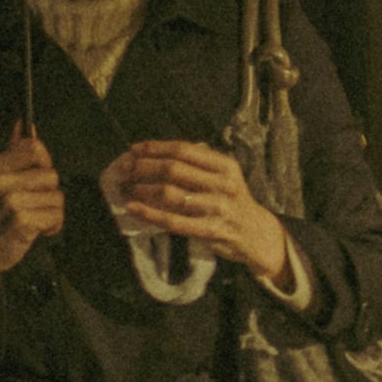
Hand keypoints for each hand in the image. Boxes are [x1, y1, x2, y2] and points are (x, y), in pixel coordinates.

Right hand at [0, 124, 64, 292]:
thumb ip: (14, 151)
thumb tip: (25, 123)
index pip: (35, 148)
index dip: (43, 164)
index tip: (35, 180)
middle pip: (51, 175)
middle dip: (48, 193)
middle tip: (31, 206)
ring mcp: (9, 202)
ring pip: (57, 197)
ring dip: (51, 212)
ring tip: (33, 219)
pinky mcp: (21, 223)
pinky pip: (56, 216)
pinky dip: (52, 226)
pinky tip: (36, 232)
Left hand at [107, 141, 296, 293]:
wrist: (256, 233)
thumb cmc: (232, 200)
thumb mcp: (225, 175)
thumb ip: (199, 163)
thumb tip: (155, 153)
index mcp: (225, 165)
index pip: (183, 150)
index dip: (155, 148)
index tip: (134, 149)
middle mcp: (222, 184)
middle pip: (173, 169)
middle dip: (144, 167)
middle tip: (125, 169)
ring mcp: (216, 208)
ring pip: (170, 194)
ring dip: (142, 189)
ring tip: (126, 188)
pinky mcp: (209, 230)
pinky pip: (172, 220)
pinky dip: (149, 214)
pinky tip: (133, 209)